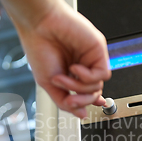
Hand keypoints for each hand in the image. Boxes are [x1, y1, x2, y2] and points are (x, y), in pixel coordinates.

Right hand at [14, 0, 110, 117]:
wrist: (39, 25)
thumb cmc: (39, 48)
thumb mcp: (48, 84)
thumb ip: (64, 101)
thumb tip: (81, 114)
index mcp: (71, 72)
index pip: (86, 92)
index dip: (86, 102)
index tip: (84, 110)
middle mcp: (83, 64)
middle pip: (93, 93)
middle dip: (80, 100)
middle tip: (68, 97)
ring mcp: (91, 58)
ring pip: (98, 86)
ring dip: (78, 87)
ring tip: (62, 77)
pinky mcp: (98, 49)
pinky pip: (102, 74)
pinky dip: (87, 76)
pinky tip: (75, 68)